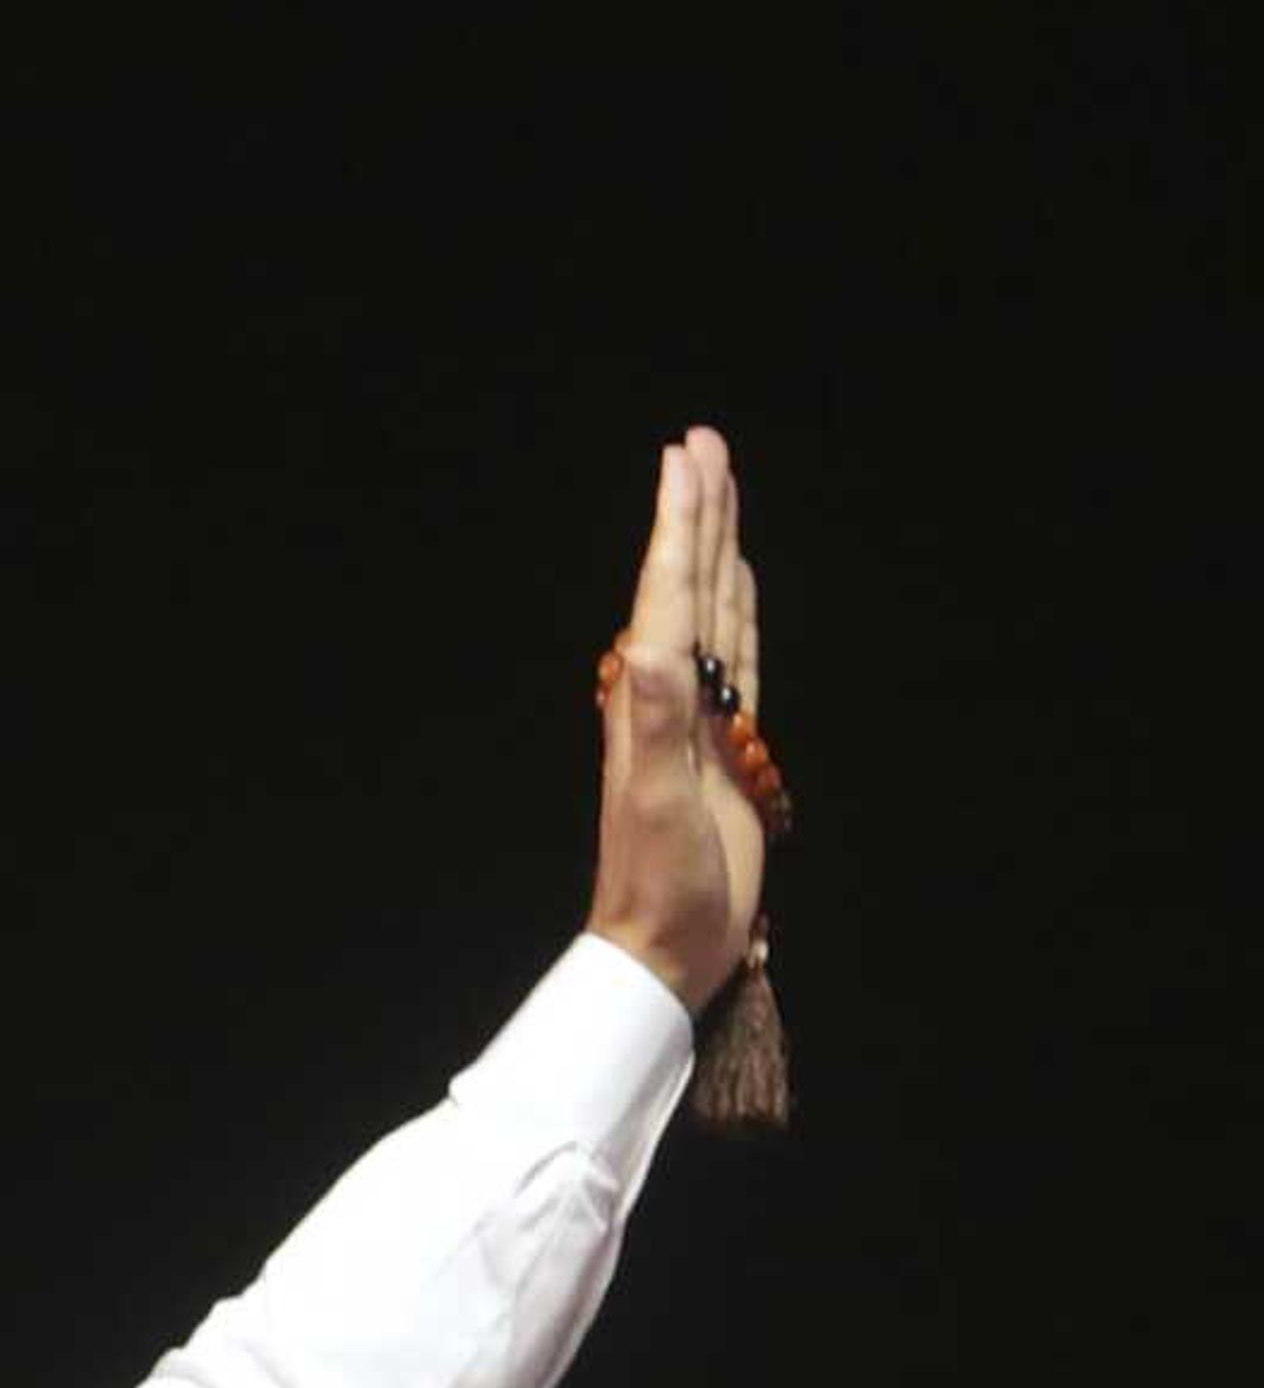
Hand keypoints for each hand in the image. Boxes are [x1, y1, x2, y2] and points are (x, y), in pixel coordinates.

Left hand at [585, 426, 765, 1012]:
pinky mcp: (724, 743)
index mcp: (650, 702)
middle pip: (687, 585)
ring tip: (718, 486)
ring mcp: (697, 716)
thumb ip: (654, 727)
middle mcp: (667, 697)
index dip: (681, 525)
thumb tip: (645, 648)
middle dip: (696, 514)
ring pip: (711, 609)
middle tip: (701, 442)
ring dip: (715, 547)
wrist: (665, 946)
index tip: (686, 457)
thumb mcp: (660, 806)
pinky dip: (740, 609)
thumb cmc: (662, 886)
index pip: (668, 595)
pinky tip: (742, 579)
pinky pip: (737, 655)